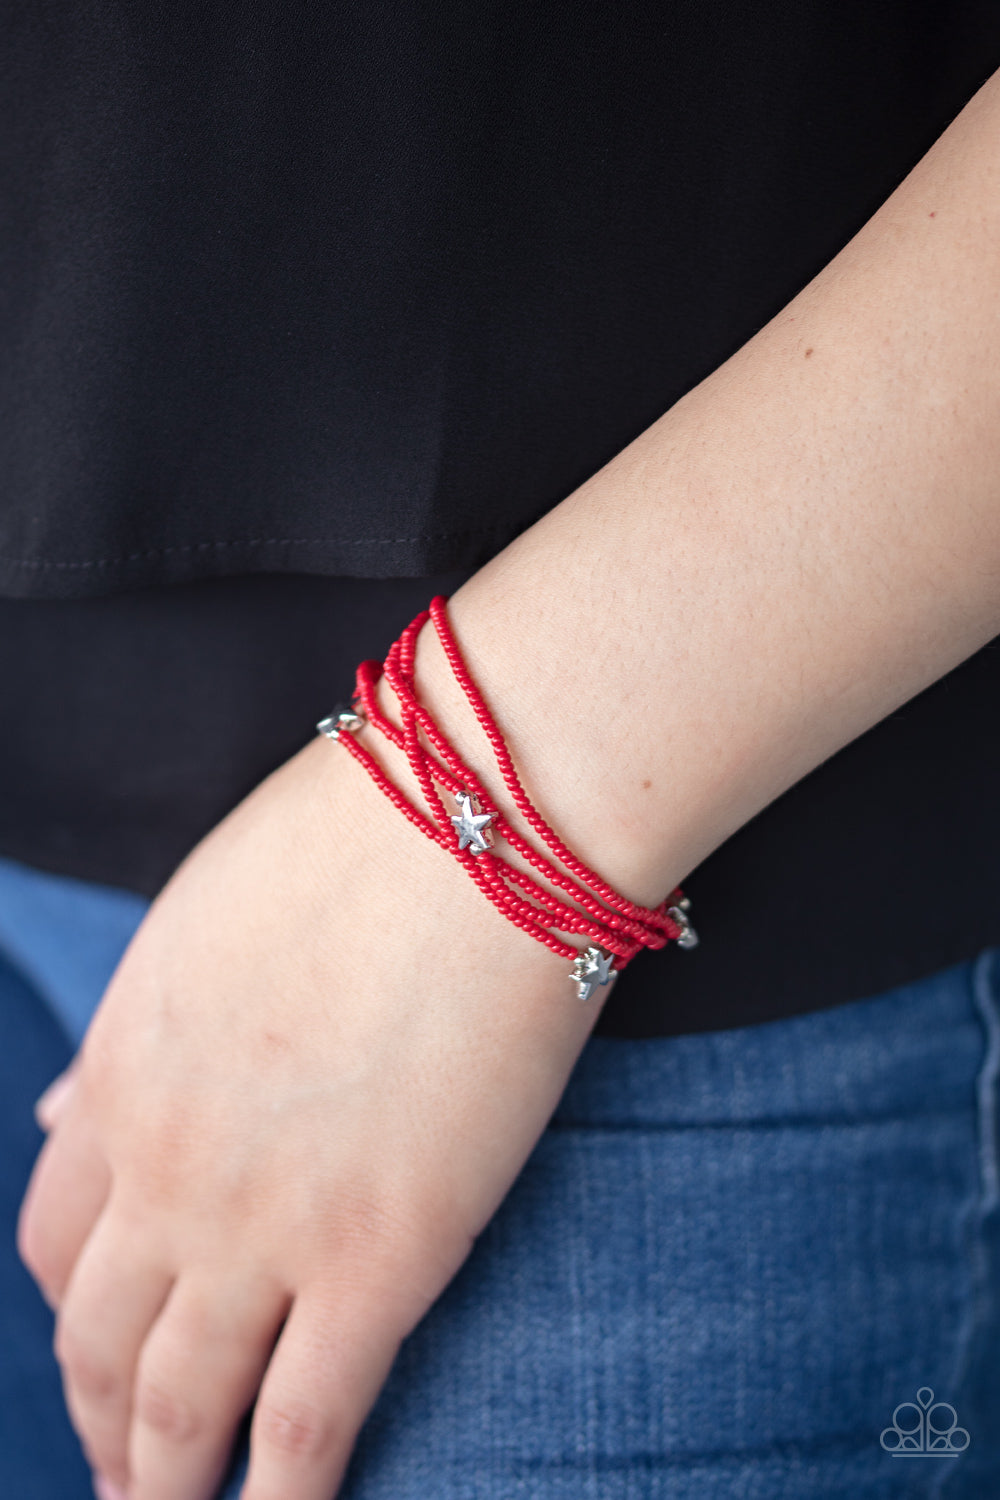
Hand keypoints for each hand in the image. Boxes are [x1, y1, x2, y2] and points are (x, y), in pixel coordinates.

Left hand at [18, 725, 599, 1499]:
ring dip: (166, 1481)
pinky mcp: (380, 1258)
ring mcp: (264, 1223)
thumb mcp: (199, 921)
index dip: (74, 1311)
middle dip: (103, 1419)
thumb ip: (130, 1032)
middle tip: (126, 1471)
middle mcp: (166, 1166)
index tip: (102, 1344)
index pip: (56, 1235)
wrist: (470, 825)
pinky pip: (308, 1424)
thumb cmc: (354, 838)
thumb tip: (57, 1113)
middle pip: (101, 1338)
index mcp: (123, 1071)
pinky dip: (283, 1495)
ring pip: (181, 1404)